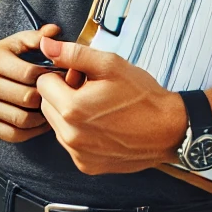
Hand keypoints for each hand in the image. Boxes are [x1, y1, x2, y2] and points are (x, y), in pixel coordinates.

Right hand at [0, 23, 63, 142]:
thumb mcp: (15, 41)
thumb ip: (36, 37)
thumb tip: (56, 31)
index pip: (29, 73)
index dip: (49, 76)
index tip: (61, 76)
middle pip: (26, 98)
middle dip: (47, 97)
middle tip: (60, 95)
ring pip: (21, 119)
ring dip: (42, 117)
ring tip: (52, 109)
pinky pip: (13, 135)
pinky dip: (31, 132)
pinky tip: (41, 122)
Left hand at [35, 36, 187, 174]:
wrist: (168, 130)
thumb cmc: (142, 96)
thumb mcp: (109, 64)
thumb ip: (72, 54)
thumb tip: (45, 45)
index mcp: (72, 109)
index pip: (42, 84)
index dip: (60, 74)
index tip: (80, 75)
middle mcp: (71, 136)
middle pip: (46, 105)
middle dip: (62, 93)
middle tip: (90, 88)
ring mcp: (78, 154)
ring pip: (56, 124)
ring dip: (69, 112)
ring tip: (97, 106)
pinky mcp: (87, 166)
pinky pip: (70, 142)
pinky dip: (79, 131)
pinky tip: (101, 123)